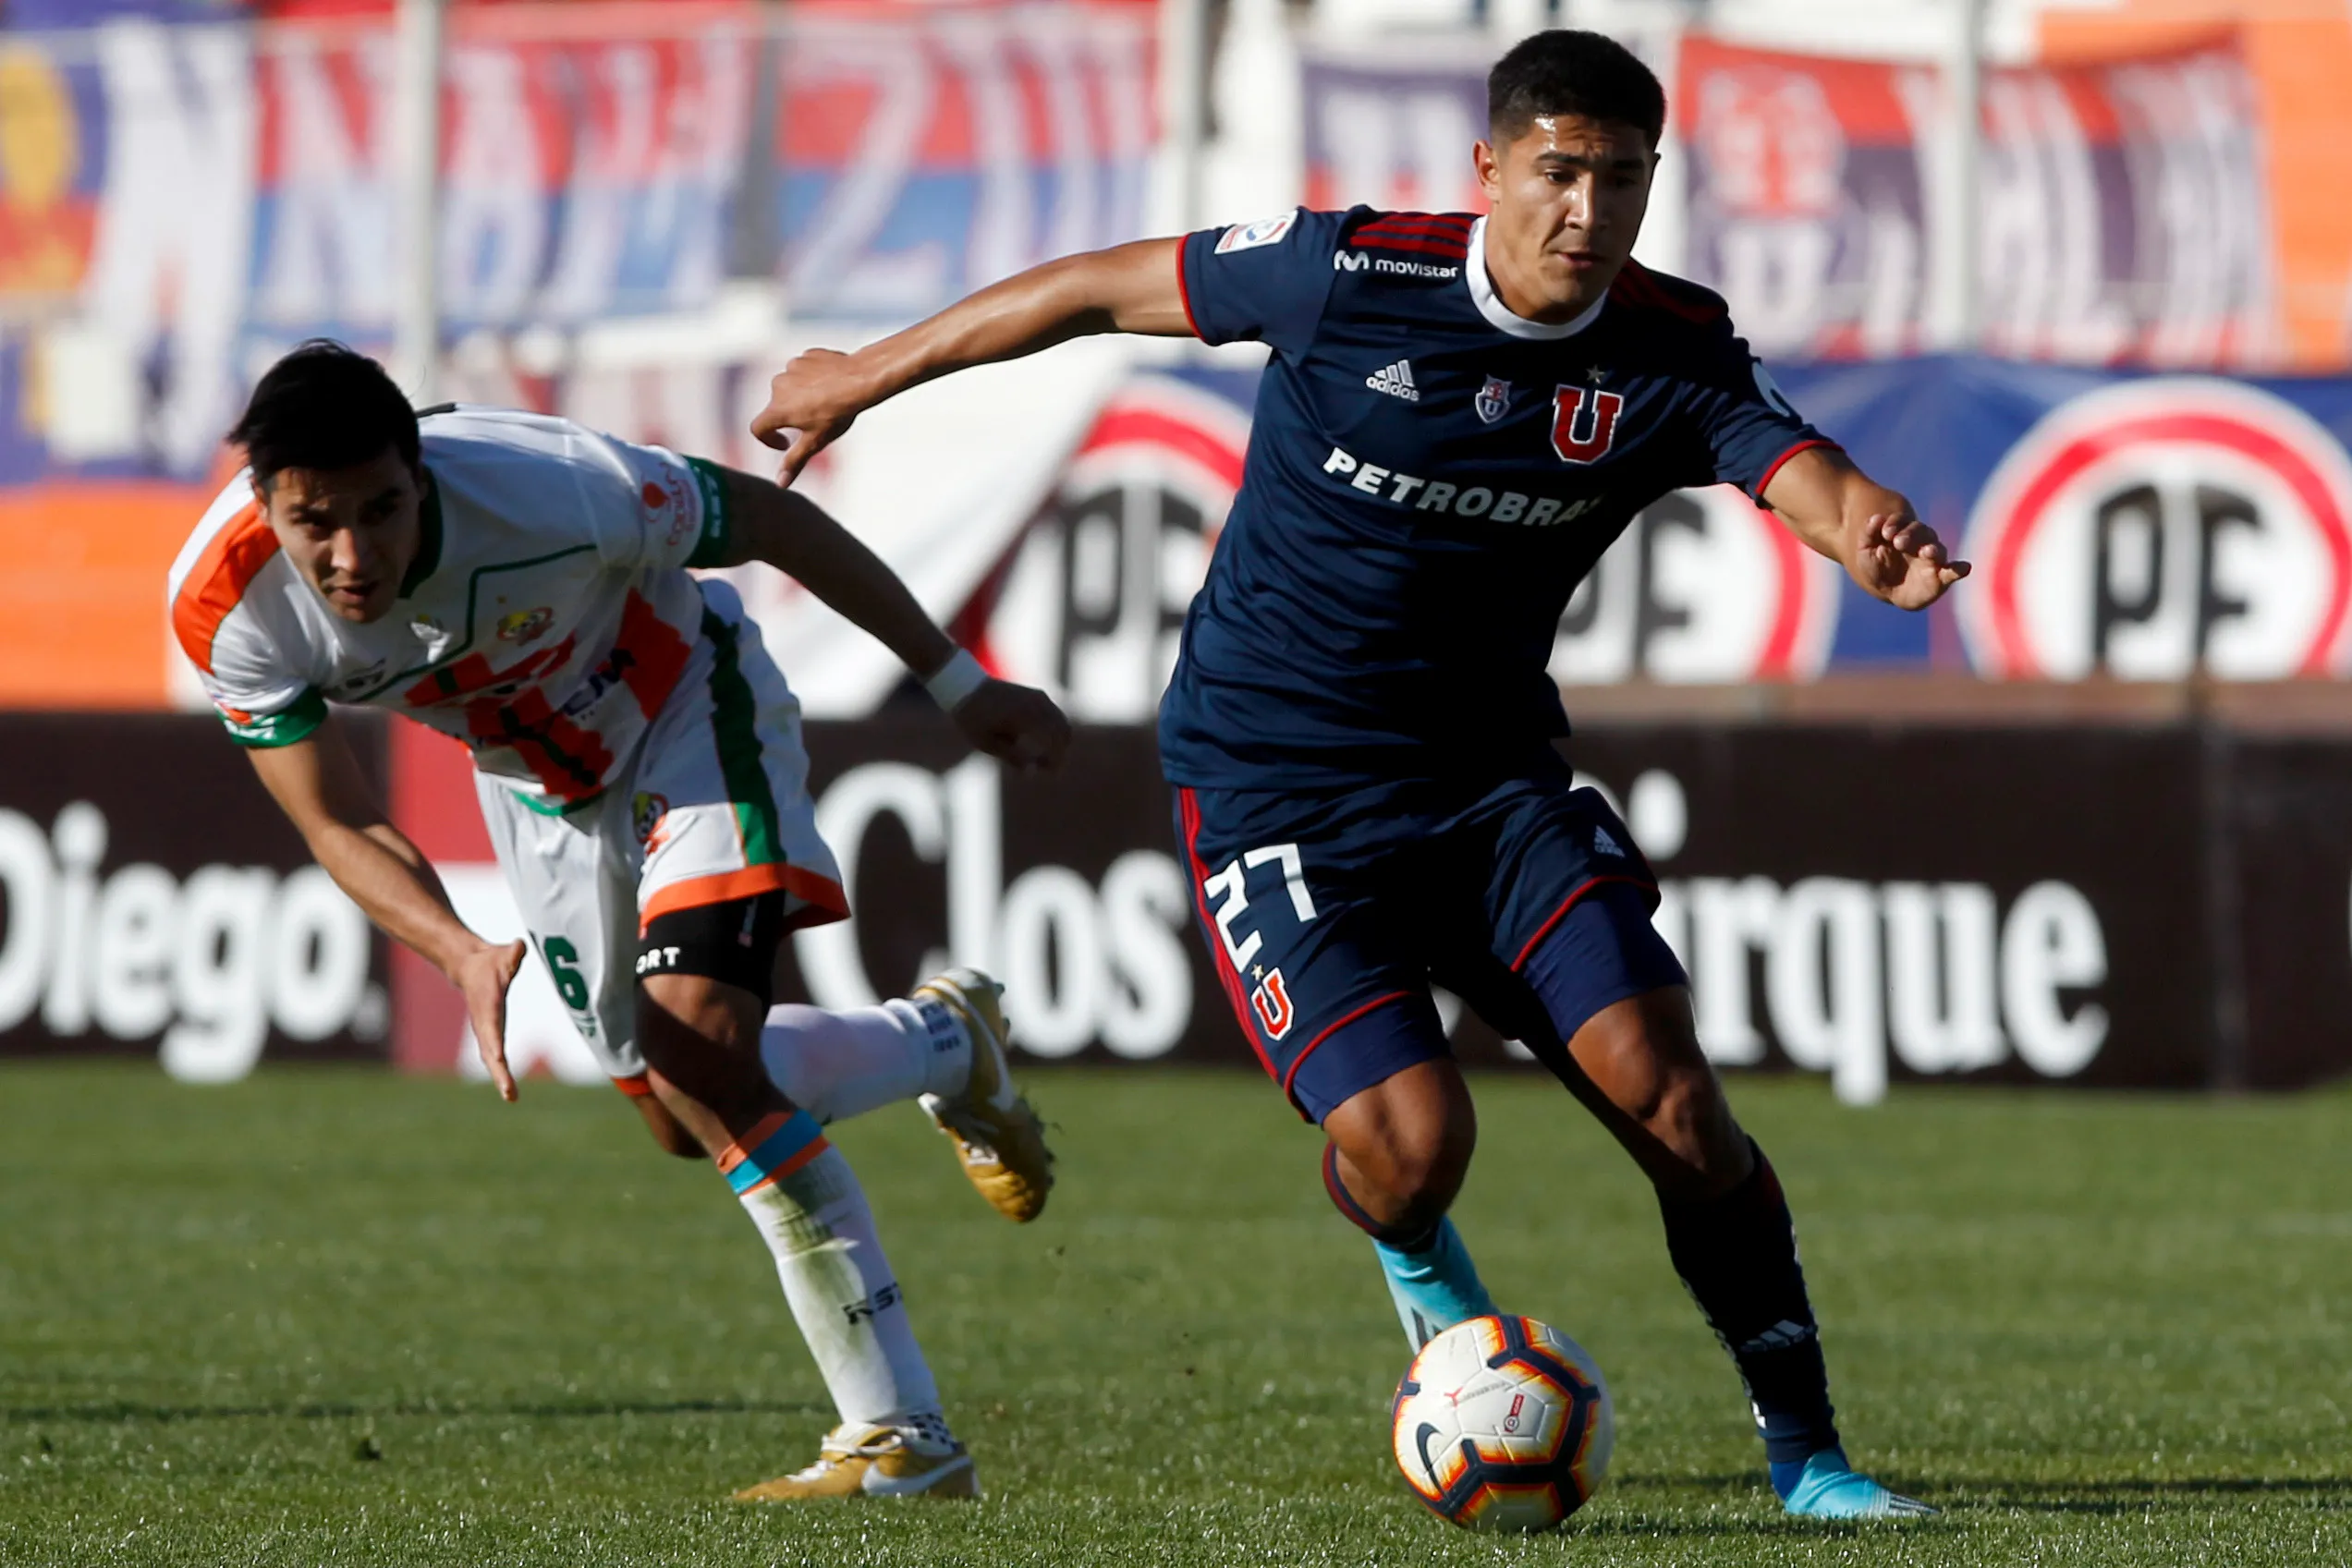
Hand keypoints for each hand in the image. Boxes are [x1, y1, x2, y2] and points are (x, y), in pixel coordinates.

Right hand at [451, 939, 527, 1100]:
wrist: (469, 966)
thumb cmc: (490, 962)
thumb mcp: (503, 956)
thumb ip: (512, 955)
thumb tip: (520, 947)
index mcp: (489, 1010)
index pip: (494, 1033)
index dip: (498, 1049)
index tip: (501, 1063)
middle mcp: (485, 1025)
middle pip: (491, 1054)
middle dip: (500, 1074)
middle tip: (510, 1095)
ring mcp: (485, 1031)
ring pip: (491, 1058)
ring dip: (500, 1077)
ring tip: (511, 1097)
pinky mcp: (488, 1033)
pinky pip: (494, 1056)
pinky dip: (500, 1071)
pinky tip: (509, 1088)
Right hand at [752, 348, 870, 485]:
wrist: (860, 380)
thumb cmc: (837, 413)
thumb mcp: (816, 441)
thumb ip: (795, 461)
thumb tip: (781, 484)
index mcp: (777, 409)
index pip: (758, 428)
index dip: (769, 440)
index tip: (785, 444)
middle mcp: (778, 386)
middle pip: (778, 407)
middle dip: (792, 416)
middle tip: (818, 421)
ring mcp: (791, 368)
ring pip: (791, 387)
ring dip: (802, 395)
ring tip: (826, 402)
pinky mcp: (805, 356)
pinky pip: (803, 370)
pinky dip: (811, 378)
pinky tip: (830, 384)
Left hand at [952, 679, 1072, 773]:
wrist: (966, 688)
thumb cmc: (973, 719)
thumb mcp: (988, 743)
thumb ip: (1013, 758)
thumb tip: (1032, 773)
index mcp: (1025, 715)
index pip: (1054, 740)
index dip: (1057, 760)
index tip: (1049, 774)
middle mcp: (1037, 703)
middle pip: (1064, 732)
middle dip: (1060, 752)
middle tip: (1047, 769)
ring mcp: (1039, 697)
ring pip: (1062, 723)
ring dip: (1058, 742)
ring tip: (1041, 758)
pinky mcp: (1038, 695)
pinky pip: (1056, 716)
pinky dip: (1054, 731)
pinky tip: (1038, 742)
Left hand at [1852, 507, 1969, 609]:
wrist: (1885, 590)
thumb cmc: (1876, 567)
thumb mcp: (1865, 551)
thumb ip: (1868, 534)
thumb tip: (1875, 519)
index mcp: (1902, 532)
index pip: (1902, 522)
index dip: (1895, 523)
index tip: (1885, 532)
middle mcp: (1921, 542)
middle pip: (1921, 532)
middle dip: (1911, 534)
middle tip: (1898, 542)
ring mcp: (1932, 559)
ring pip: (1936, 549)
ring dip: (1932, 549)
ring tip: (1926, 551)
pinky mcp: (1940, 577)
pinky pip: (1952, 572)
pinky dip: (1959, 569)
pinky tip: (1965, 567)